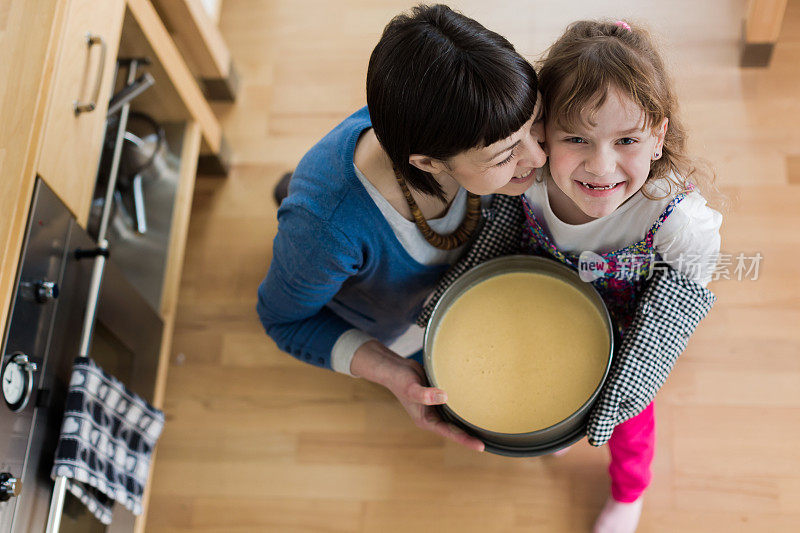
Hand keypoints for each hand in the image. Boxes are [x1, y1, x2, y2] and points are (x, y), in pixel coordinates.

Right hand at [351, 340, 483, 451]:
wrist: (395, 368)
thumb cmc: (400, 380)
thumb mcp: (411, 387)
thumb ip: (425, 394)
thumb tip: (444, 396)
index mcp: (427, 420)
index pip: (450, 433)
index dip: (466, 440)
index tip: (481, 446)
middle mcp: (433, 417)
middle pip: (456, 429)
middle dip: (471, 435)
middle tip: (492, 440)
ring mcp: (436, 408)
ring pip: (456, 418)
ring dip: (469, 422)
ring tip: (489, 427)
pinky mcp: (439, 397)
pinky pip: (455, 405)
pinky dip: (465, 407)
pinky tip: (477, 405)